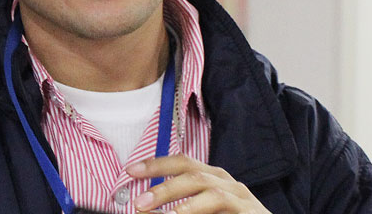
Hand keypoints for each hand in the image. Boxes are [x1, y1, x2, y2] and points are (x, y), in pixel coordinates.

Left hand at [126, 155, 269, 212]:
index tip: (130, 171)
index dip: (156, 164)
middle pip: (193, 175)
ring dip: (185, 204)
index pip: (183, 163)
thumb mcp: (203, 209)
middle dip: (164, 187)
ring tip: (168, 213)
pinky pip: (227, 211)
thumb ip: (180, 206)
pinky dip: (202, 213)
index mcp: (213, 178)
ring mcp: (242, 198)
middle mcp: (227, 183)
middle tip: (139, 203)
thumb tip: (145, 207)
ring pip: (211, 192)